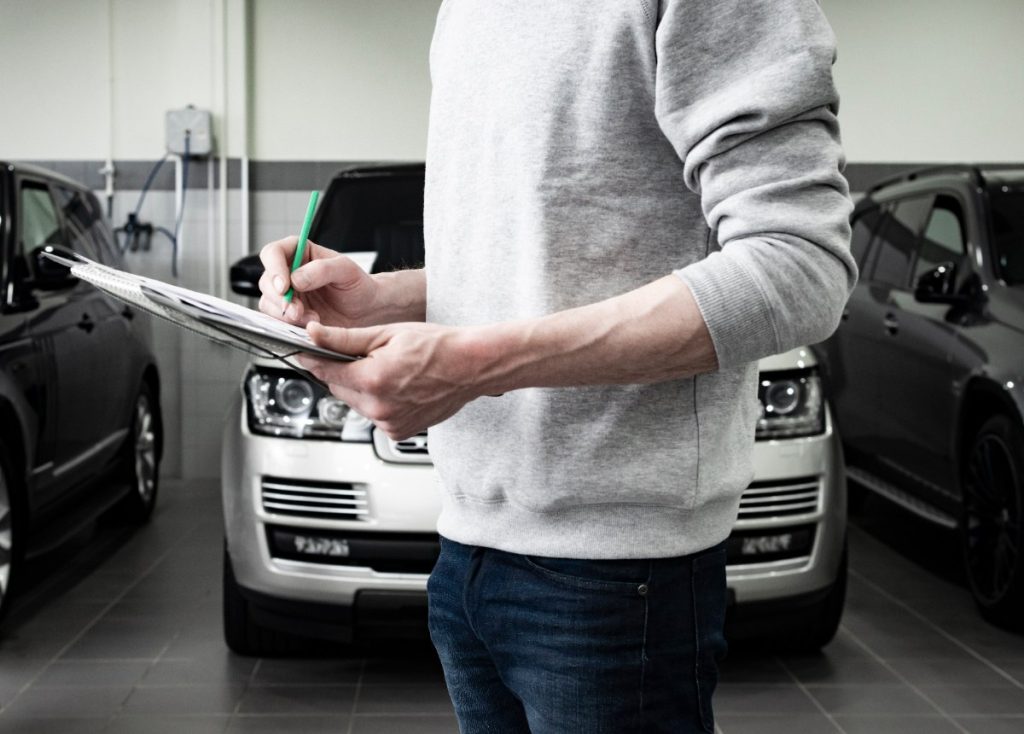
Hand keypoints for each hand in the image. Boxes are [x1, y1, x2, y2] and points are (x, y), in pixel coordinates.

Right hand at [257, 236, 381, 327]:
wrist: (366, 310)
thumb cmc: (358, 285)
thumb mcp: (346, 270)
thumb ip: (322, 270)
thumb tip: (295, 279)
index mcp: (299, 252)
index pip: (273, 253)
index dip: (273, 269)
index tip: (284, 286)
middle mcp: (288, 272)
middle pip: (266, 281)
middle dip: (279, 298)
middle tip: (297, 310)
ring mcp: (288, 295)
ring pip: (269, 303)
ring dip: (286, 314)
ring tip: (312, 319)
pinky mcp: (290, 315)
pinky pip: (278, 320)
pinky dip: (290, 325)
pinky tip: (310, 325)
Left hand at [295, 321, 479, 440]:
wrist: (471, 366)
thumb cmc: (437, 346)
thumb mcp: (387, 333)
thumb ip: (345, 338)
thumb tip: (314, 336)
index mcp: (373, 380)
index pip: (325, 372)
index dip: (313, 358)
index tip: (306, 352)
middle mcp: (379, 408)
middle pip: (338, 389)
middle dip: (343, 372)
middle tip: (364, 355)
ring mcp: (389, 424)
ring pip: (356, 403)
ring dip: (361, 388)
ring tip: (388, 370)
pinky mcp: (398, 432)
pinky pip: (374, 416)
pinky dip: (378, 402)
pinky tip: (397, 386)